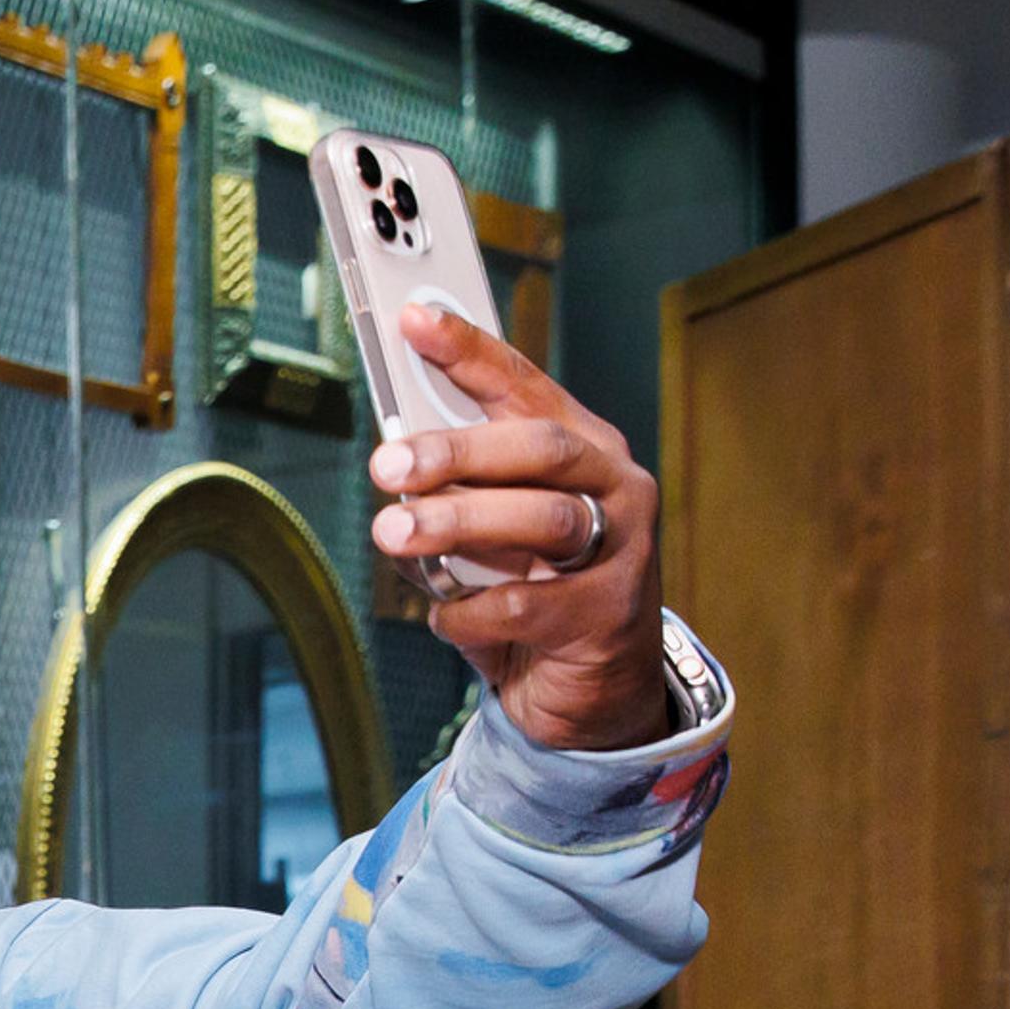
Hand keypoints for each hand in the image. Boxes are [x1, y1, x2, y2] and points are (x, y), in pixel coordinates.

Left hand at [368, 305, 667, 753]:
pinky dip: (471, 609)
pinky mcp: (610, 614)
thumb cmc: (534, 591)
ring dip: (458, 522)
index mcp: (583, 448)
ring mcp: (622, 548)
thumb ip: (457, 494)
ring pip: (540, 519)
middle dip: (456, 452)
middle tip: (387, 465)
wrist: (591, 688)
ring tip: (394, 533)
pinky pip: (528, 605)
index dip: (469, 351)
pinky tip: (445, 615)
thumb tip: (394, 464)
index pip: (524, 385)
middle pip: (537, 448)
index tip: (411, 320)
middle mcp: (613, 485)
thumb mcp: (492, 533)